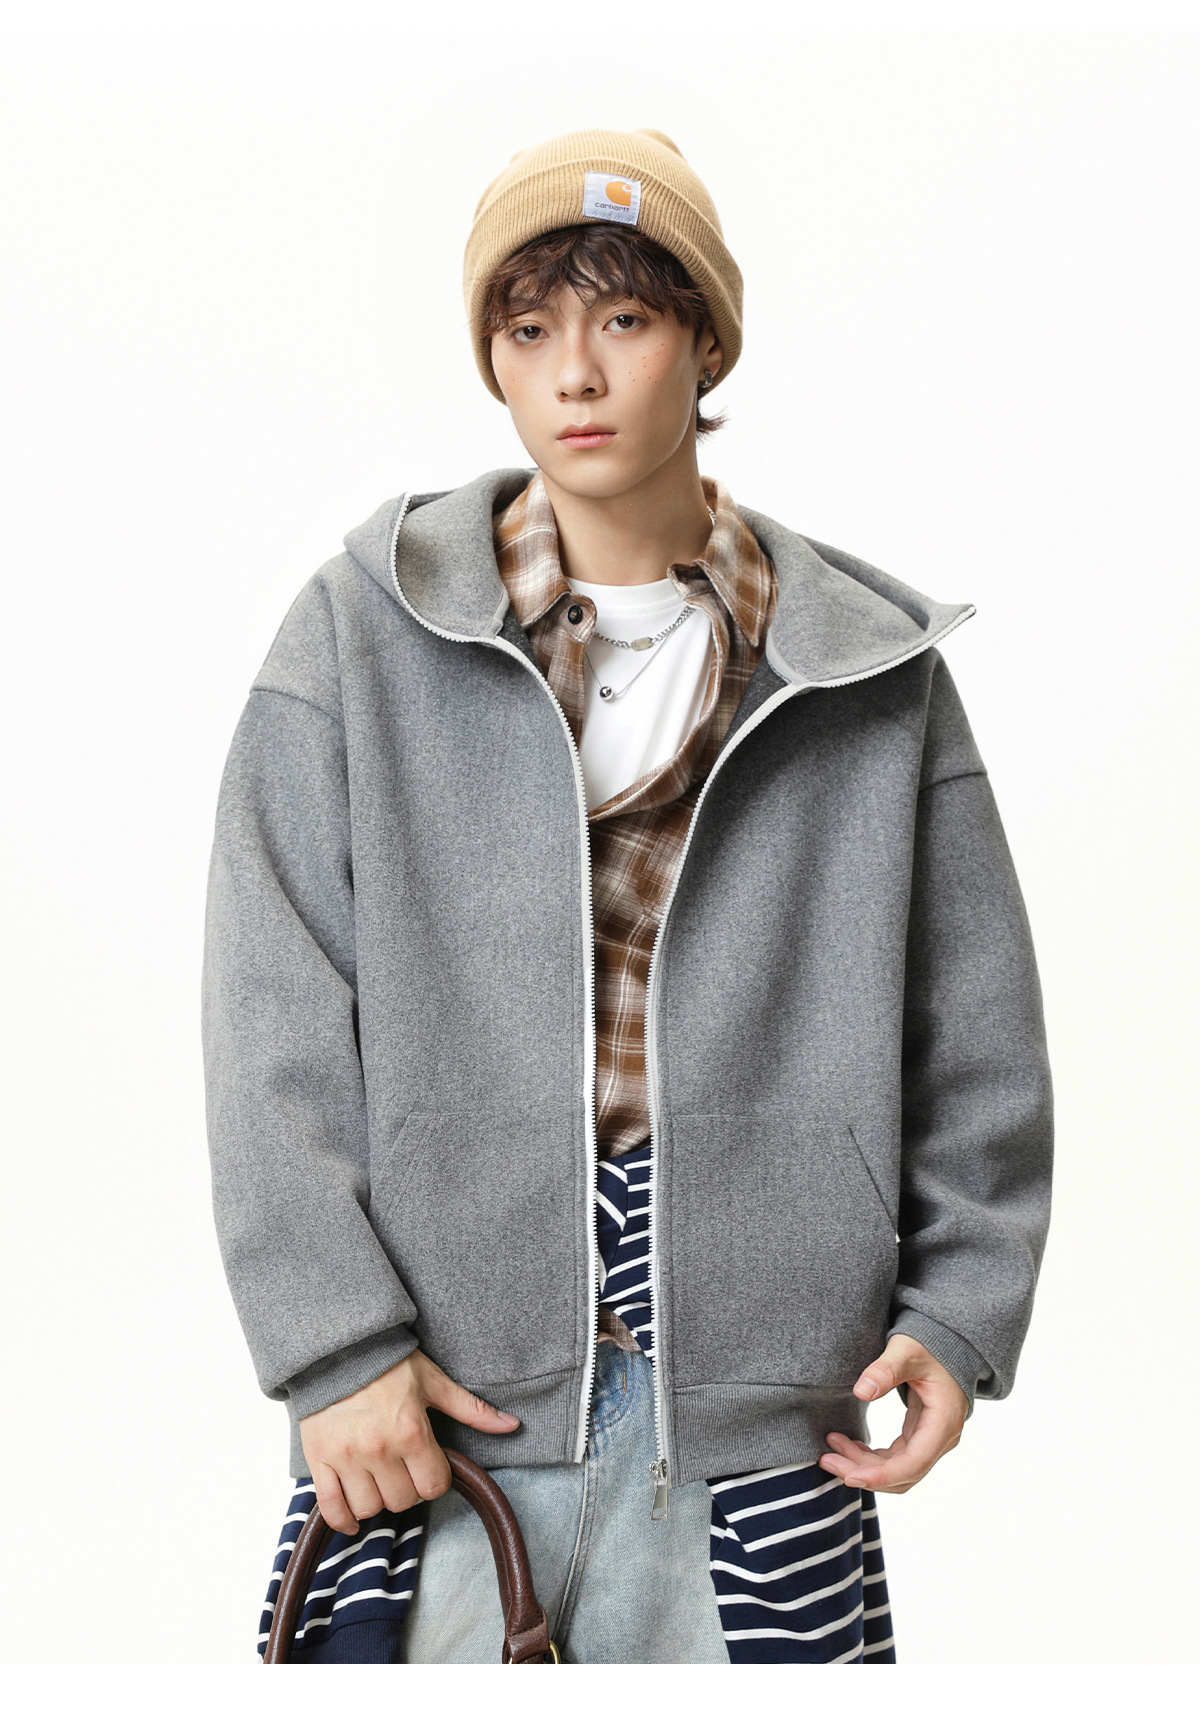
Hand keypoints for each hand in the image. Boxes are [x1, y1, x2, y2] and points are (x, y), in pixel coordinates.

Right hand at [299, 1348, 519, 1533]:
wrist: (339, 1347)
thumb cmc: (389, 1363)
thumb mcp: (434, 1381)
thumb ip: (472, 1409)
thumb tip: (512, 1425)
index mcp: (411, 1431)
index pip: (433, 1486)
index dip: (436, 1479)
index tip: (430, 1467)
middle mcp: (379, 1449)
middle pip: (402, 1500)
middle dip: (408, 1489)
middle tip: (404, 1470)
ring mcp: (347, 1457)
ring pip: (370, 1508)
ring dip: (379, 1501)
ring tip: (380, 1480)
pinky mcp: (320, 1459)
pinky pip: (332, 1507)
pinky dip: (343, 1519)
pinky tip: (354, 1517)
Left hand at [818, 1333, 967, 1493]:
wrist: (948, 1342)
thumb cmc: (929, 1345)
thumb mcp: (906, 1351)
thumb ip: (886, 1369)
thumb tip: (860, 1391)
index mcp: (943, 1422)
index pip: (913, 1464)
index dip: (881, 1475)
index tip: (849, 1476)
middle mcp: (941, 1439)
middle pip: (902, 1474)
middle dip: (863, 1473)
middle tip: (827, 1460)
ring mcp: (931, 1440)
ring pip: (897, 1470)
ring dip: (864, 1467)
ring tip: (831, 1452)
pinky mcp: (920, 1436)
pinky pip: (895, 1458)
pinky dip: (871, 1458)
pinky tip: (848, 1446)